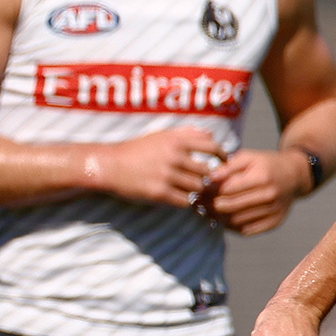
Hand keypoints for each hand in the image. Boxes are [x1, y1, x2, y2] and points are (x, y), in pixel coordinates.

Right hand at [82, 127, 225, 206]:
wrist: (110, 165)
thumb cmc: (137, 149)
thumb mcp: (160, 135)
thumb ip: (186, 133)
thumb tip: (209, 133)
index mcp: (176, 141)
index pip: (211, 146)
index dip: (223, 155)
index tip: (226, 162)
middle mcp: (174, 157)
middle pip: (207, 171)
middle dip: (208, 178)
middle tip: (208, 183)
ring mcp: (167, 175)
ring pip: (197, 188)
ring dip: (197, 191)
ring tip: (193, 191)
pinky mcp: (159, 193)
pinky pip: (185, 201)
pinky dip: (186, 201)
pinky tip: (181, 198)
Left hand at [203, 148, 311, 234]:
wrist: (294, 176)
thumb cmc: (266, 164)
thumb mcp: (249, 157)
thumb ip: (228, 167)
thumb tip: (209, 178)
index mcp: (262, 177)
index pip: (227, 189)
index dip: (209, 192)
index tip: (198, 190)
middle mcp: (269, 196)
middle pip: (230, 207)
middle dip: (210, 206)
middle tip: (200, 203)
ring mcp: (273, 211)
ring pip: (236, 221)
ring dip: (218, 218)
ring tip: (208, 211)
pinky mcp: (274, 223)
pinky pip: (247, 230)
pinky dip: (232, 227)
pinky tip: (224, 219)